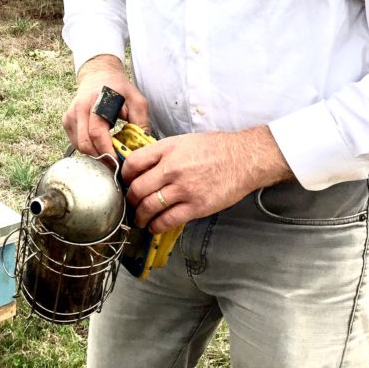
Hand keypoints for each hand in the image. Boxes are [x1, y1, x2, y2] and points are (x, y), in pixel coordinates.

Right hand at [62, 54, 149, 158]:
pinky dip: (88, 148)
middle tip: (115, 164)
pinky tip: (99, 144)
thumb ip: (141, 123)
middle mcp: (80, 107)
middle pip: (85, 143)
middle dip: (101, 158)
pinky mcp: (66, 120)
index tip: (119, 163)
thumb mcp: (137, 101)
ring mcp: (70, 114)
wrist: (99, 74)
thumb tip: (142, 148)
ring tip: (109, 154)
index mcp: (98, 101)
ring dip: (94, 154)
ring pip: (79, 145)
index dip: (107, 151)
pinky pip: (75, 142)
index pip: (97, 133)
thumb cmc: (119, 88)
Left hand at [122, 126, 293, 231]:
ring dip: (140, 216)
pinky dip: (156, 226)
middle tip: (130, 204)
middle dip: (130, 199)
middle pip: (138, 188)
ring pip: (149, 207)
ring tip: (139, 219)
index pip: (133, 163)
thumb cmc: (215, 148)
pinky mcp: (196, 206)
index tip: (126, 182)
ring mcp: (183, 189)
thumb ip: (162, 153)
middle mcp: (171, 169)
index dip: (125, 175)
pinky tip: (154, 226)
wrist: (243, 158)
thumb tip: (144, 167)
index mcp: (166, 149)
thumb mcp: (183, 141)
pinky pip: (167, 220)